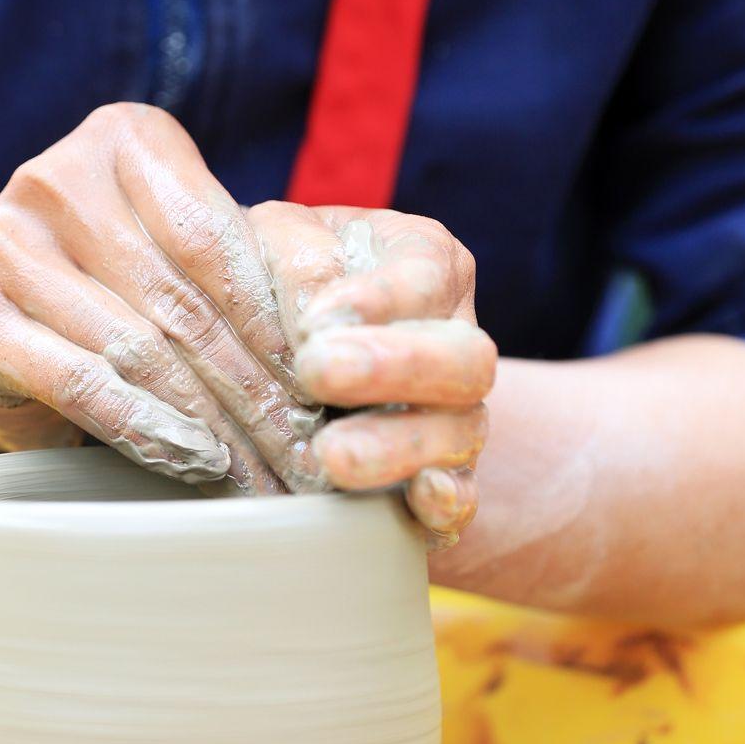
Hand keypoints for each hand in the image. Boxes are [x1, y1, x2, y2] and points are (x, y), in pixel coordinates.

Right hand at [0, 104, 326, 494]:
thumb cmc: (115, 287)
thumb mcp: (180, 254)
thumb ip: (245, 268)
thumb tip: (341, 339)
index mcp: (122, 138)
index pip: (216, 235)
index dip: (277, 314)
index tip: (328, 375)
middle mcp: (54, 179)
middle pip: (182, 297)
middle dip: (255, 381)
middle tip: (307, 441)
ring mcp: (2, 248)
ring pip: (139, 348)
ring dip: (214, 420)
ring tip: (265, 466)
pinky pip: (84, 385)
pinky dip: (149, 430)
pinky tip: (196, 461)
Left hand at [262, 204, 495, 546]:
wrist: (293, 341)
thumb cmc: (283, 274)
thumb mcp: (279, 240)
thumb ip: (294, 258)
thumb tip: (311, 315)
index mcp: (426, 262)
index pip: (422, 276)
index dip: (378, 299)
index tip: (316, 320)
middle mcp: (454, 336)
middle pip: (465, 357)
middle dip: (397, 369)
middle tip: (318, 372)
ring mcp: (455, 411)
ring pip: (462, 432)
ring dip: (399, 446)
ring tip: (332, 456)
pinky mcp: (441, 475)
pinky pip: (461, 495)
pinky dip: (444, 503)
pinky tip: (417, 501)